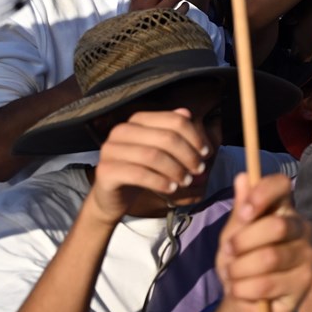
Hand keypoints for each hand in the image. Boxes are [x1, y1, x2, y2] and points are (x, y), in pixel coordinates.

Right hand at [86, 109, 209, 225]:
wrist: (113, 197)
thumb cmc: (142, 171)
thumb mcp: (161, 151)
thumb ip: (174, 133)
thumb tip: (188, 114)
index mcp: (137, 120)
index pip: (174, 120)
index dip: (195, 137)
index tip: (205, 153)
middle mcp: (121, 130)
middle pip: (166, 137)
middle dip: (188, 155)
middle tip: (199, 170)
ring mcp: (111, 150)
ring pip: (153, 156)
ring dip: (176, 170)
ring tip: (187, 181)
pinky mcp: (106, 170)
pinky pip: (139, 174)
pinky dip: (160, 182)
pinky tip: (171, 189)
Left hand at [217, 173, 311, 311]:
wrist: (244, 302)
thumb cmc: (240, 263)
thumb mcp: (232, 236)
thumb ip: (240, 210)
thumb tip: (243, 177)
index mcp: (283, 209)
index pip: (283, 185)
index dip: (262, 194)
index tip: (244, 213)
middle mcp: (302, 228)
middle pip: (276, 226)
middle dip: (243, 242)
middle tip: (229, 253)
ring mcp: (307, 256)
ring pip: (270, 257)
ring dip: (240, 270)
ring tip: (234, 276)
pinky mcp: (305, 282)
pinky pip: (267, 283)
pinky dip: (244, 289)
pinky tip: (242, 292)